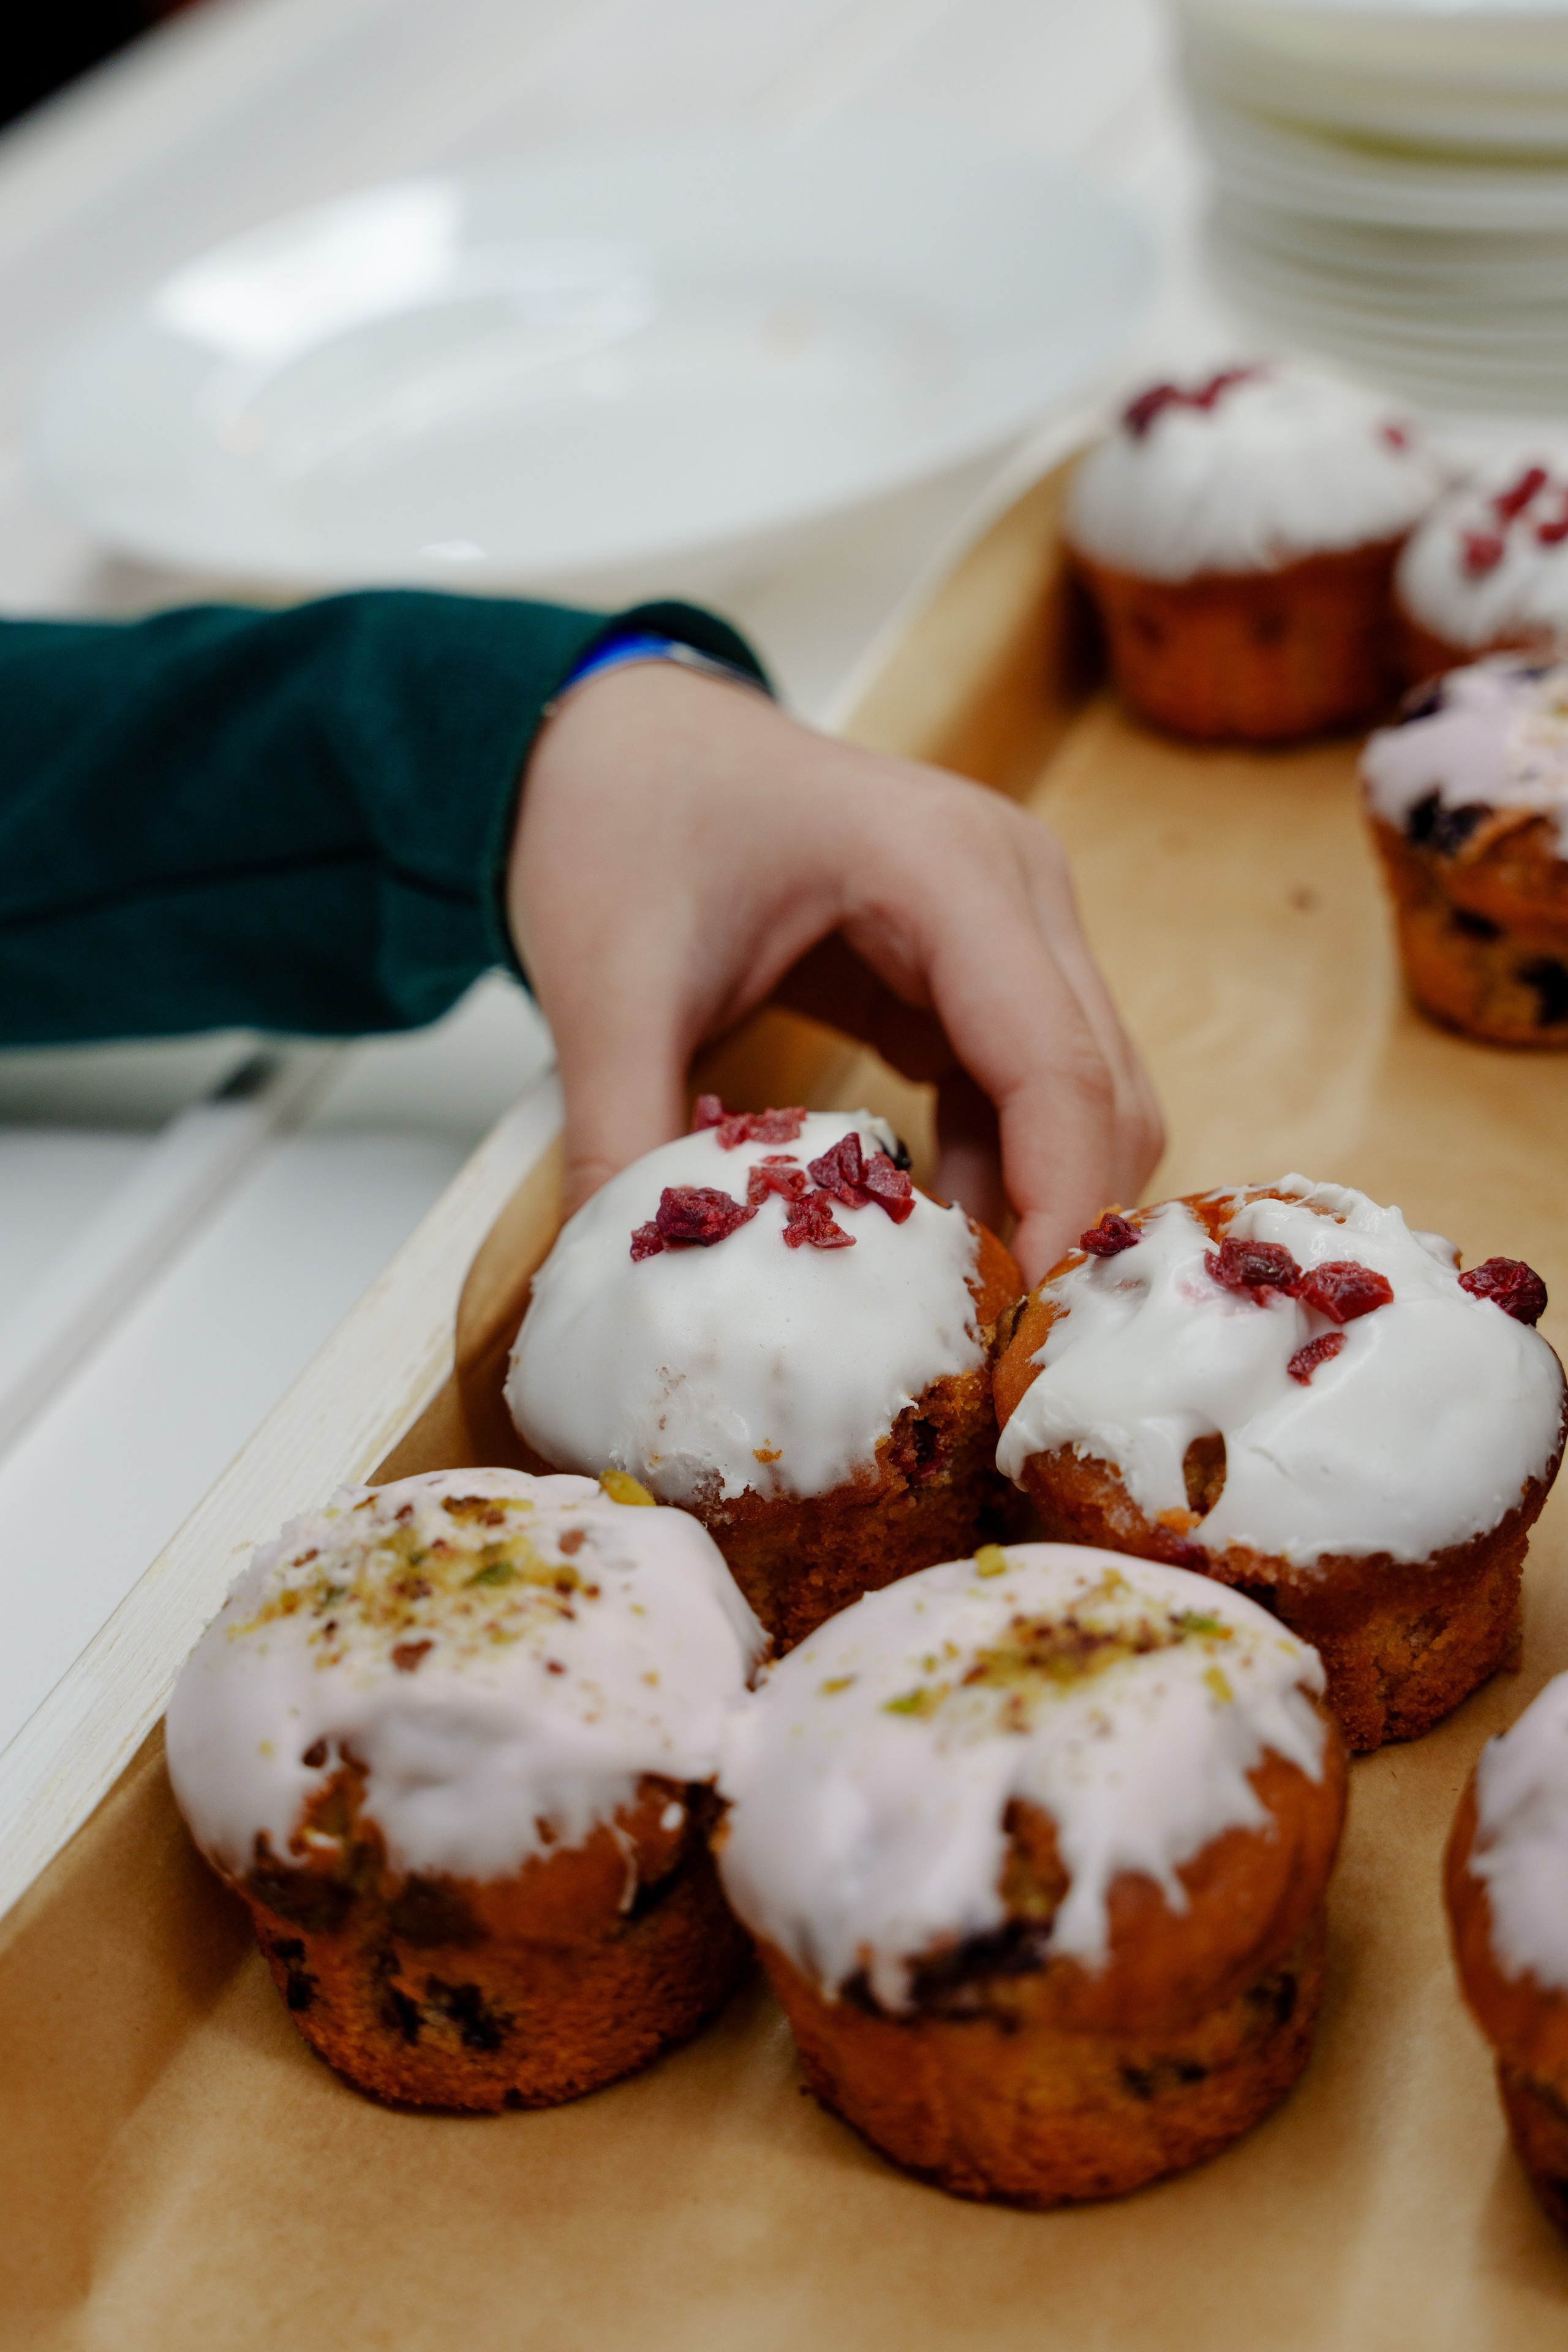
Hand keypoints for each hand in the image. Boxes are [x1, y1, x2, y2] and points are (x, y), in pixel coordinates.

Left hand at [508, 663, 1161, 1284]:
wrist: (616, 735)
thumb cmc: (623, 814)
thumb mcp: (609, 982)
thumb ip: (623, 1135)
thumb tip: (624, 1289)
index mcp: (948, 868)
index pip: (1055, 1067)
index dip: (1057, 1211)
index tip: (1019, 1343)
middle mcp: (1017, 886)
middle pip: (1104, 1092)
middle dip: (1061, 1228)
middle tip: (983, 1358)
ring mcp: (1016, 920)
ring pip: (1089, 1097)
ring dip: (1037, 1204)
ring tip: (949, 1316)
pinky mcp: (987, 962)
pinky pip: (1033, 1087)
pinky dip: (1001, 1168)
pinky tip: (923, 1238)